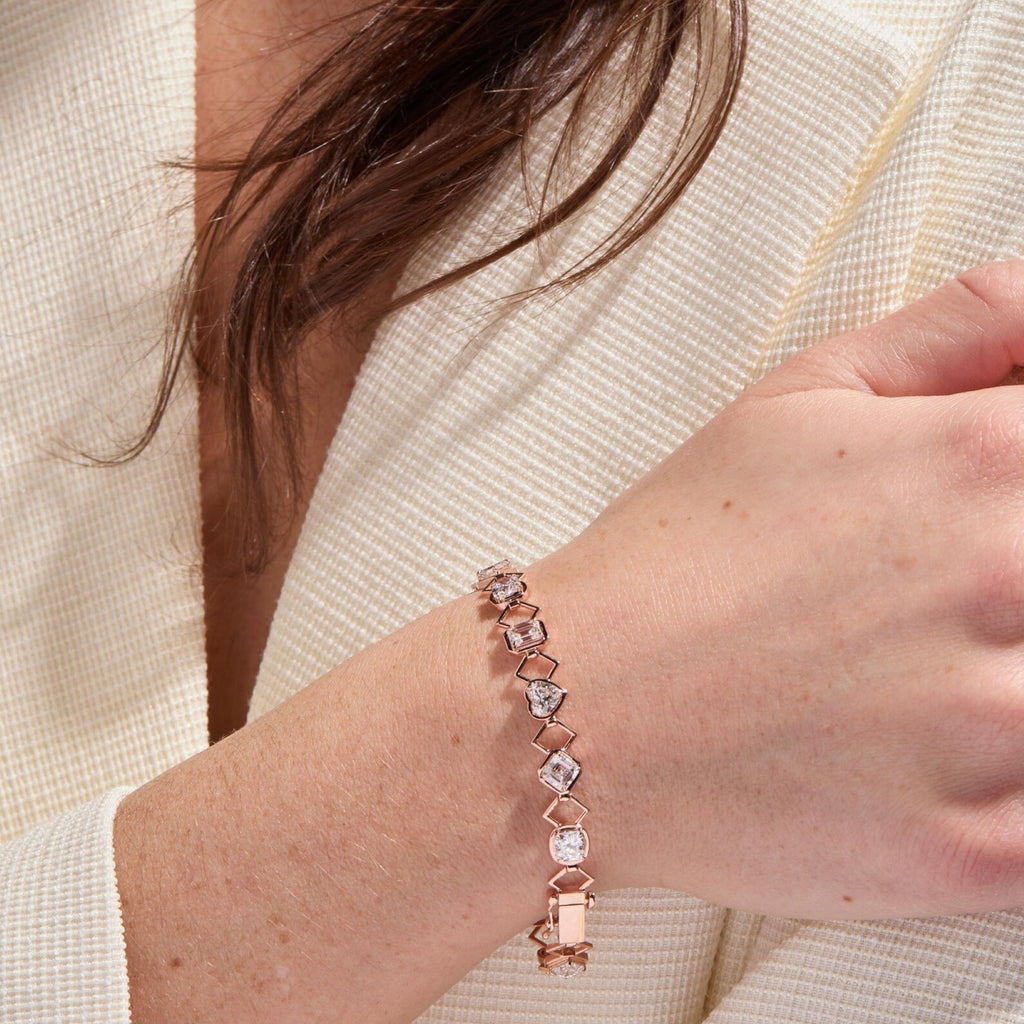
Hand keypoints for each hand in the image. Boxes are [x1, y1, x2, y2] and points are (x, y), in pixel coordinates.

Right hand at [534, 261, 1023, 920]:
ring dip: (1009, 686)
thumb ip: (954, 330)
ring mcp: (996, 732)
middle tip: (930, 606)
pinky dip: (1003, 790)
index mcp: (983, 463)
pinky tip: (929, 761)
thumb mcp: (795, 400)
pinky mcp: (978, 856)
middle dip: (1009, 592)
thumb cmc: (677, 552)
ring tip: (916, 681)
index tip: (992, 526)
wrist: (577, 709)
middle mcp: (1009, 586)